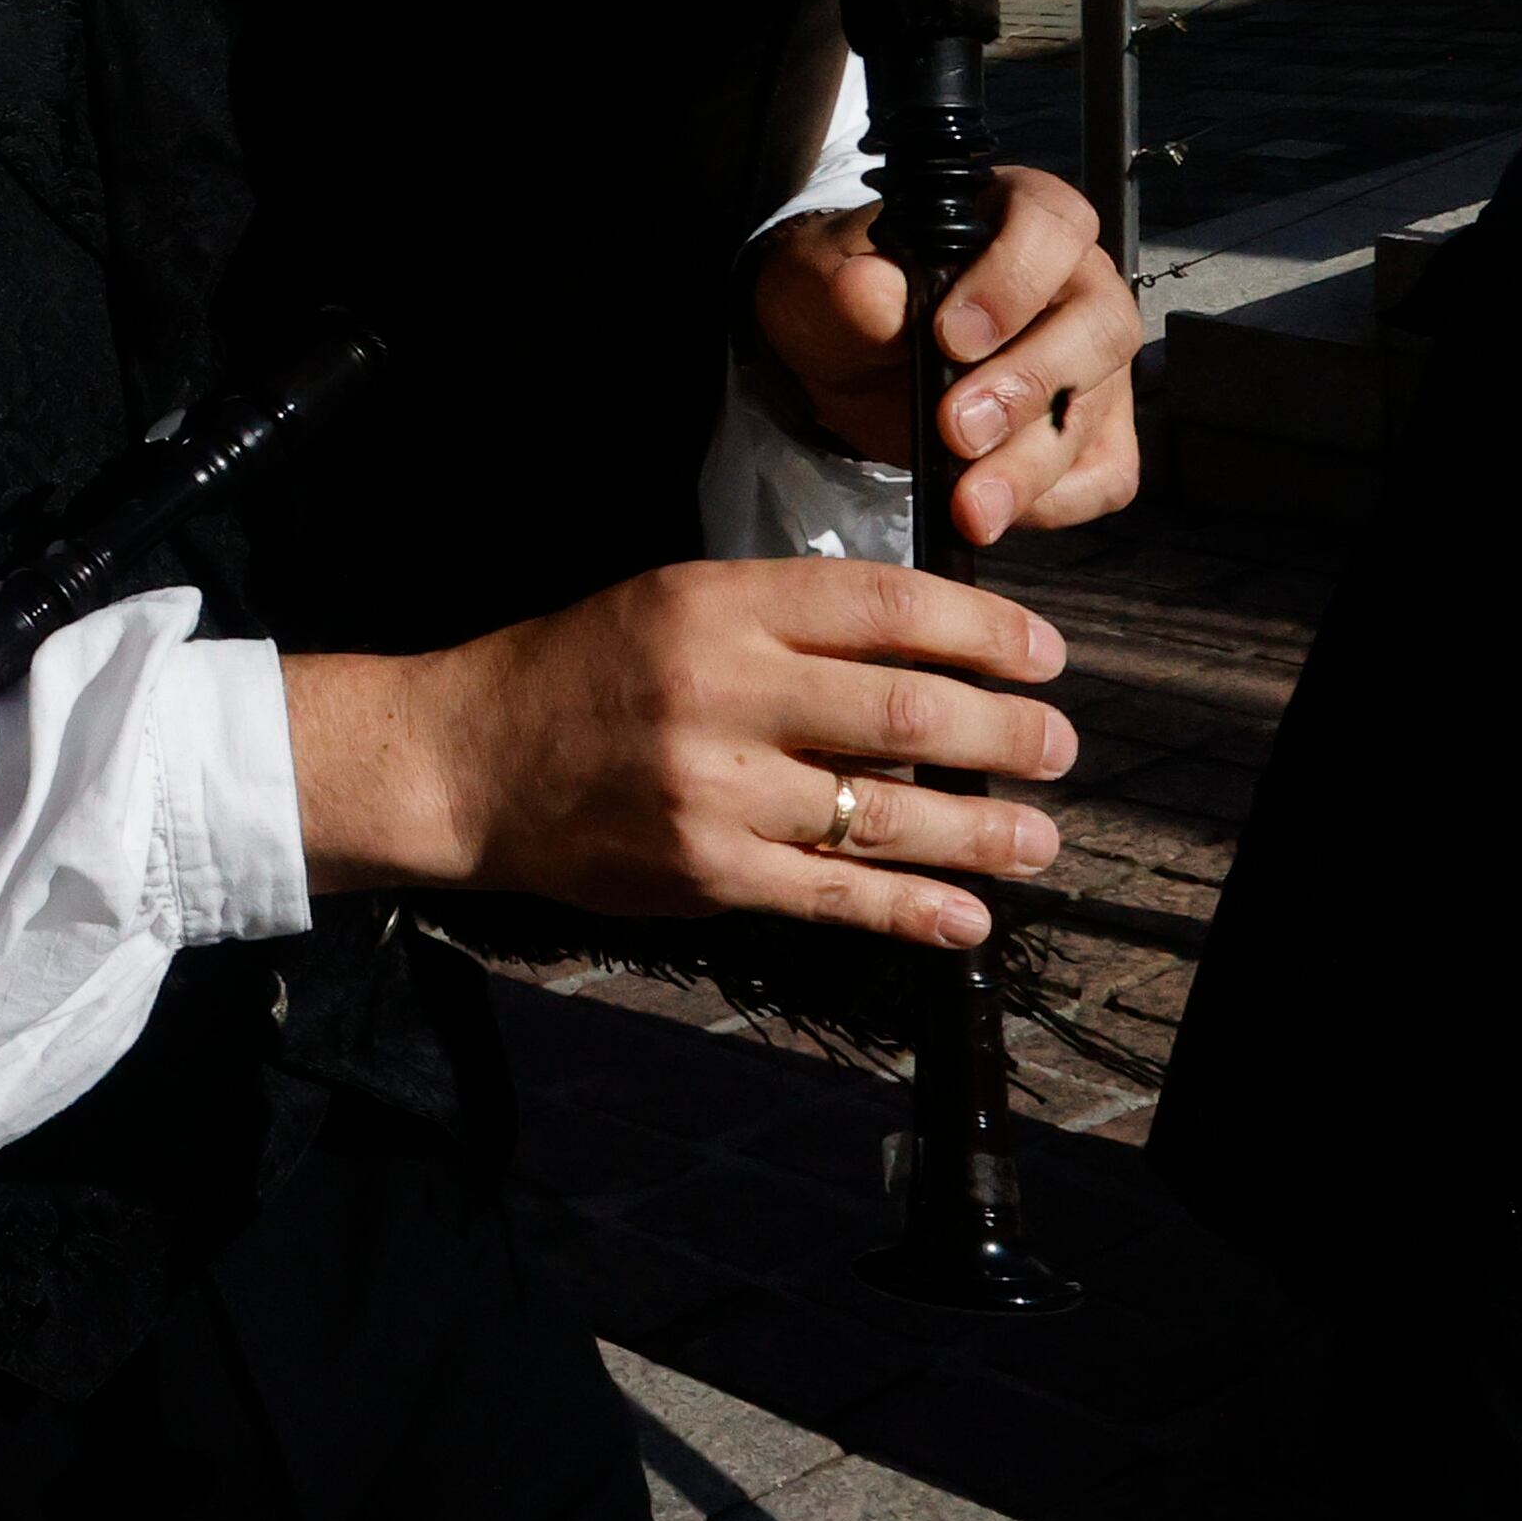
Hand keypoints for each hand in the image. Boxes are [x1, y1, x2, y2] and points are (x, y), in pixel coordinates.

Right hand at [289, 558, 1076, 951]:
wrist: (464, 761)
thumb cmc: (574, 674)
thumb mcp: (670, 603)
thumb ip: (784, 620)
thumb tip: (925, 653)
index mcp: (715, 604)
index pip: (885, 606)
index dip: (984, 632)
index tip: (1042, 653)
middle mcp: (720, 689)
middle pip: (908, 714)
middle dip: (1007, 735)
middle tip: (1057, 746)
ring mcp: (713, 788)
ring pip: (887, 815)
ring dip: (985, 832)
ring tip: (1039, 837)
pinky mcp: (704, 870)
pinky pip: (836, 895)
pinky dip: (916, 911)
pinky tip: (968, 918)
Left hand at [750, 165, 1141, 546]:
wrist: (840, 355)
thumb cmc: (846, 296)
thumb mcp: (821, 281)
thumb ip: (851, 288)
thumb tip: (870, 289)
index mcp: (1014, 215)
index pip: (1053, 225)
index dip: (1015, 279)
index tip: (951, 336)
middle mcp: (1073, 283)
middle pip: (1099, 328)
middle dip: (1027, 387)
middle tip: (957, 430)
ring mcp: (1091, 360)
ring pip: (1098, 409)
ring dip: (1032, 464)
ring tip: (970, 504)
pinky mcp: (1090, 429)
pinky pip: (1104, 472)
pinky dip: (1057, 500)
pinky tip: (999, 509)